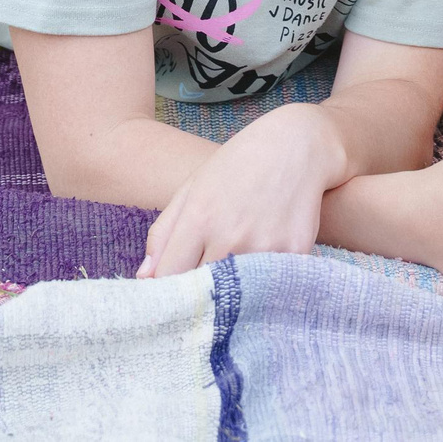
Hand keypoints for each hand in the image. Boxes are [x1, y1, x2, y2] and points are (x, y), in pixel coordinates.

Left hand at [138, 104, 344, 277]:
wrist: (298, 144)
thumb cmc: (238, 165)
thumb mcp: (192, 188)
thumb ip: (164, 233)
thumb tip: (144, 277)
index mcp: (199, 218)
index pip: (168, 277)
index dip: (165, 292)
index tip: (168, 297)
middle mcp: (230, 235)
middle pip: (201, 292)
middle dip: (197, 297)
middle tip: (200, 296)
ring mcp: (264, 246)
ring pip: (236, 296)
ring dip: (231, 297)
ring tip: (232, 283)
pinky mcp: (296, 252)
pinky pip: (270, 287)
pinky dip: (263, 286)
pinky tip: (263, 274)